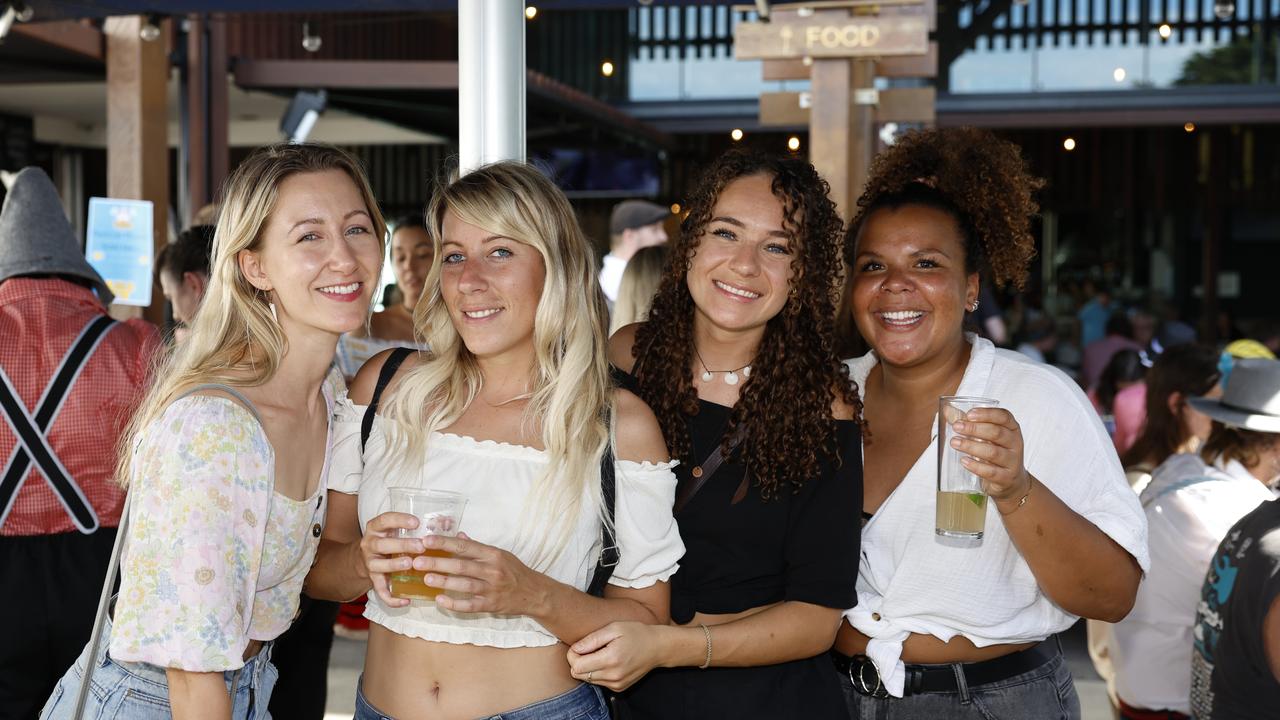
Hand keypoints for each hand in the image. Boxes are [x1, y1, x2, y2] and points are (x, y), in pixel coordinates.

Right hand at [360, 512, 425, 607]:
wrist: (369, 557)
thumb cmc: (392, 539)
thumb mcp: (399, 529)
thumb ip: (421, 526)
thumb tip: (447, 523)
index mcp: (376, 528)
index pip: (384, 520)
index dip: (399, 520)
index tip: (416, 522)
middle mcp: (370, 544)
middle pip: (382, 544)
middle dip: (402, 545)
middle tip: (420, 546)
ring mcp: (370, 563)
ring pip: (378, 565)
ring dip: (394, 565)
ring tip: (410, 564)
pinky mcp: (373, 580)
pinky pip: (380, 591)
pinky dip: (392, 598)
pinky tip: (406, 601)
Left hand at [416, 532, 549, 614]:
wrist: (534, 593)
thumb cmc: (514, 571)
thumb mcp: (500, 554)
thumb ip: (477, 546)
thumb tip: (458, 534)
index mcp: (493, 554)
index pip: (465, 545)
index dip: (445, 542)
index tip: (426, 540)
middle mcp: (492, 570)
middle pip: (461, 565)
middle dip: (438, 562)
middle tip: (417, 560)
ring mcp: (492, 588)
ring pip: (464, 584)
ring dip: (444, 581)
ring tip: (425, 578)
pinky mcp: (491, 605)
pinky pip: (470, 605)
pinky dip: (454, 604)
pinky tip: (440, 600)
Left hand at [567, 622, 667, 691]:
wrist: (658, 648)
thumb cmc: (636, 633)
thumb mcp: (614, 628)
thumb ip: (592, 639)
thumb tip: (575, 648)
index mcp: (611, 659)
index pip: (577, 666)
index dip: (573, 655)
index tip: (580, 645)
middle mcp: (613, 675)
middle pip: (579, 675)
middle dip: (578, 661)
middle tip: (588, 648)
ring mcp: (616, 684)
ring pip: (588, 680)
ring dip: (588, 667)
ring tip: (600, 653)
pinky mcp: (619, 687)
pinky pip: (599, 682)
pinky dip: (598, 673)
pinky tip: (607, 661)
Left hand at [950, 407, 1032, 503]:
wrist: (1010, 481)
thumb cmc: (996, 453)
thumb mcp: (987, 436)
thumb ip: (969, 423)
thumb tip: (947, 410)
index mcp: (1011, 429)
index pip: (1004, 417)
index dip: (987, 414)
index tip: (969, 414)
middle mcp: (1015, 443)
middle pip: (997, 433)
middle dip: (975, 429)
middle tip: (956, 427)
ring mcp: (1012, 462)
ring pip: (993, 452)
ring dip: (972, 446)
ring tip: (955, 443)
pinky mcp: (1006, 478)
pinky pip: (992, 472)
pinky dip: (976, 466)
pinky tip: (964, 461)